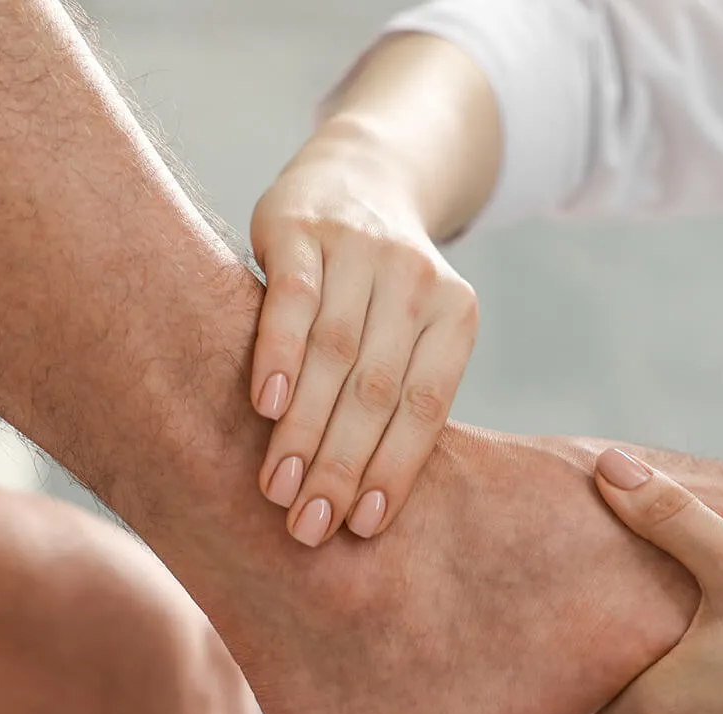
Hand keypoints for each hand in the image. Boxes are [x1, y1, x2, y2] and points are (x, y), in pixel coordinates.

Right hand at [249, 136, 478, 546]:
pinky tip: (266, 407)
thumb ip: (395, 399)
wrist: (356, 176)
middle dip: (342, 466)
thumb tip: (363, 512)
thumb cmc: (378, 291)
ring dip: (305, 428)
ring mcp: (361, 248)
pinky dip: (279, 354)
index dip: (395, 470)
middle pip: (378, 389)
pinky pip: (294, 298)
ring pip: (335, 352)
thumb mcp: (409, 332)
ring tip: (279, 488)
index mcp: (456, 314)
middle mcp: (417, 279)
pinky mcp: (304, 227)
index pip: (425, 407)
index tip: (362, 528)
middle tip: (309, 526)